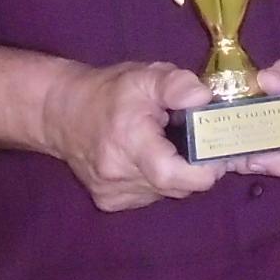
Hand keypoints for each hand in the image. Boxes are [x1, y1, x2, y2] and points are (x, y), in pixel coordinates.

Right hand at [38, 60, 225, 211]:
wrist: (61, 113)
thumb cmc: (109, 92)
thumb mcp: (146, 76)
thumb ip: (177, 84)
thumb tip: (203, 98)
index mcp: (129, 143)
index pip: (173, 175)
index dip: (205, 169)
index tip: (218, 151)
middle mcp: (119, 176)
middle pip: (178, 187)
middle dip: (197, 167)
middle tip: (200, 141)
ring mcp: (113, 193)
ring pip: (167, 193)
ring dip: (179, 174)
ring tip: (173, 146)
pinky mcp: (110, 203)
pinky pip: (152, 196)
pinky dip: (161, 180)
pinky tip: (153, 159)